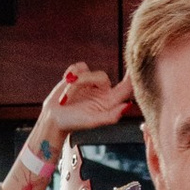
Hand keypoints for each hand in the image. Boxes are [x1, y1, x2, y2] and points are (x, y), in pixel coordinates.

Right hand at [12, 65, 135, 180]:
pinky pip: (80, 66)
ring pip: (89, 72)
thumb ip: (111, 116)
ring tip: (67, 96)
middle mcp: (102, 91)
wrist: (53, 118)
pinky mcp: (80, 76)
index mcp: (109, 102)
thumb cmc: (74, 123)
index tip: (136, 66)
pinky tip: (67, 81)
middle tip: (71, 87)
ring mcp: (91, 83)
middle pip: (102, 76)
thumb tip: (128, 106)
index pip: (125, 88)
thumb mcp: (93, 121)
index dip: (132, 77)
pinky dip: (72, 72)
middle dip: (86, 80)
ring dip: (75, 82)